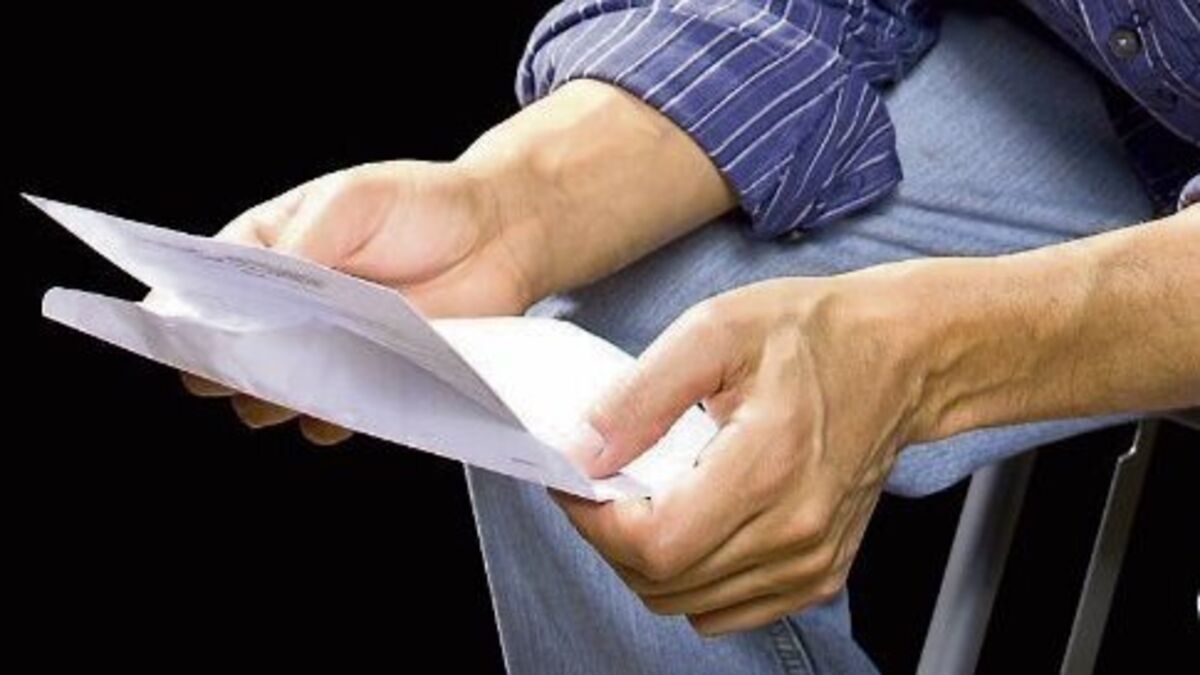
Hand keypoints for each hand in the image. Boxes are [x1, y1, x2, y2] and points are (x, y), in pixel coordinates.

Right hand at [182, 159, 543, 442]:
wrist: (500, 235)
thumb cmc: (422, 203)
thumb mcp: (351, 201)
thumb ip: (301, 244)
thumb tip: (253, 296)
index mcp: (264, 252)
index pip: (198, 292)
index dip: (184, 319)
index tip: (185, 339)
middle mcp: (286, 308)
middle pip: (228, 354)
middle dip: (230, 365)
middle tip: (254, 363)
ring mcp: (326, 350)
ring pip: (274, 395)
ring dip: (278, 397)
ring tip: (303, 380)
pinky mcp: (369, 383)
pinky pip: (333, 417)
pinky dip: (332, 418)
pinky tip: (346, 403)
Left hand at [555, 273, 934, 634]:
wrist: (899, 356)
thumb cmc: (812, 334)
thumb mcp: (714, 331)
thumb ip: (640, 397)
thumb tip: (582, 453)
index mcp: (767, 466)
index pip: (653, 544)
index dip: (594, 522)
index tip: (577, 484)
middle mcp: (794, 528)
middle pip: (663, 582)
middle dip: (612, 539)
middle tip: (604, 487)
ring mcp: (811, 560)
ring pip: (690, 603)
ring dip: (647, 563)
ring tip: (646, 501)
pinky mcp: (820, 573)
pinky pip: (729, 609)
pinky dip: (691, 582)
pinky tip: (691, 526)